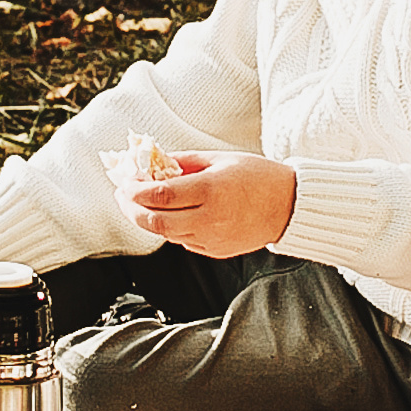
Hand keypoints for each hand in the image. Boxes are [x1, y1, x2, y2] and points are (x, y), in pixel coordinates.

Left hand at [122, 152, 297, 257]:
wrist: (289, 206)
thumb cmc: (258, 177)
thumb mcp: (220, 158)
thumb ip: (184, 160)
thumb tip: (152, 161)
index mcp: (211, 190)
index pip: (160, 195)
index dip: (135, 190)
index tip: (124, 182)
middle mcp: (210, 218)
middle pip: (155, 221)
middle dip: (131, 209)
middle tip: (122, 196)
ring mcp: (212, 239)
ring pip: (166, 235)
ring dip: (147, 219)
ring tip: (140, 203)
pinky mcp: (214, 251)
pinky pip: (182, 241)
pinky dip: (169, 228)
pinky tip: (169, 214)